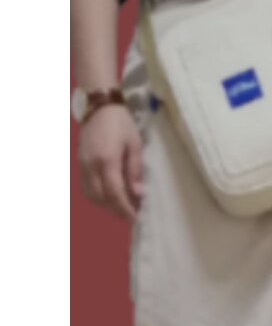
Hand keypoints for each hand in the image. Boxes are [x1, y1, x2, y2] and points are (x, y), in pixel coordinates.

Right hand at [78, 104, 142, 221]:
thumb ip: (134, 170)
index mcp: (107, 161)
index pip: (115, 194)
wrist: (99, 106)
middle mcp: (91, 167)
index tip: (135, 219)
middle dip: (116, 210)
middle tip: (131, 215)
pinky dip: (97, 197)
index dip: (125, 209)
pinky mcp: (79, 164)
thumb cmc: (121, 123)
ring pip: (91, 196)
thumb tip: (137, 194)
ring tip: (122, 207)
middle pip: (101, 198)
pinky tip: (108, 197)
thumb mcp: (135, 145)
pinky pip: (86, 188)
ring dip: (106, 206)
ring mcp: (82, 166)